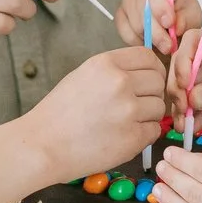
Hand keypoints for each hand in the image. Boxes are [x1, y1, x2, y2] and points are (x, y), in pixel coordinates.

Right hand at [14, 47, 169, 184]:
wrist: (42, 145)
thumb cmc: (58, 113)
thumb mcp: (83, 75)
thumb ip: (114, 71)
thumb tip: (145, 73)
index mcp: (106, 64)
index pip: (149, 57)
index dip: (153, 70)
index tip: (148, 80)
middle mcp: (120, 83)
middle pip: (158, 82)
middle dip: (151, 94)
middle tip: (135, 106)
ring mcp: (128, 111)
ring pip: (159, 107)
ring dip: (148, 116)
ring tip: (124, 123)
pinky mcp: (132, 138)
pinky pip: (154, 131)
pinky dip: (144, 135)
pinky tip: (123, 136)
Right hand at [115, 0, 201, 54]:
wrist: (173, 23)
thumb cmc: (184, 14)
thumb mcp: (193, 16)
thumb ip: (186, 19)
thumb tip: (176, 27)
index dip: (161, 8)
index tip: (170, 24)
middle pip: (143, 10)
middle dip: (157, 32)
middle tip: (169, 46)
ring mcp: (128, 0)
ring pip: (135, 24)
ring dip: (151, 39)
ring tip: (164, 43)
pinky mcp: (120, 16)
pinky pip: (126, 33)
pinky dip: (139, 42)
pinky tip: (151, 41)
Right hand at [171, 24, 201, 126]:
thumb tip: (190, 99)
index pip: (194, 40)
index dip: (182, 61)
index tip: (183, 86)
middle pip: (186, 62)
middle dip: (180, 86)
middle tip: (180, 110)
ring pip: (190, 81)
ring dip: (184, 102)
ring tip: (182, 125)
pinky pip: (200, 95)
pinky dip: (194, 109)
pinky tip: (190, 126)